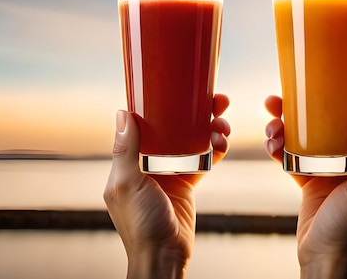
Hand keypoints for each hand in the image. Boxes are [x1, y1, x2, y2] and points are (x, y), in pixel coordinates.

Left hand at [103, 94, 230, 278]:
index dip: (164, 105)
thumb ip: (125, 150)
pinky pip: (202, 160)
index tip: (182, 90)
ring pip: (191, 140)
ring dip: (209, 129)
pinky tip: (223, 142)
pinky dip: (214, 150)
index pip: (146, 123)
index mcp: (129, 161)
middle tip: (217, 101)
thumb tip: (122, 113)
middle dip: (196, 112)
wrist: (164, 256)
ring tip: (223, 127)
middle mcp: (147, 163)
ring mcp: (168, 172)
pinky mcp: (186, 183)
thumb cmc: (140, 224)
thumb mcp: (127, 184)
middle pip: (174, 127)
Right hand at [264, 96, 346, 278]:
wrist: (321, 263)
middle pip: (328, 132)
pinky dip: (282, 151)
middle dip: (301, 116)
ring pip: (308, 143)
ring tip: (270, 128)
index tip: (321, 92)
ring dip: (286, 132)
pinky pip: (296, 160)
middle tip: (278, 103)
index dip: (340, 109)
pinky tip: (270, 146)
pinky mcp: (312, 186)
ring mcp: (333, 178)